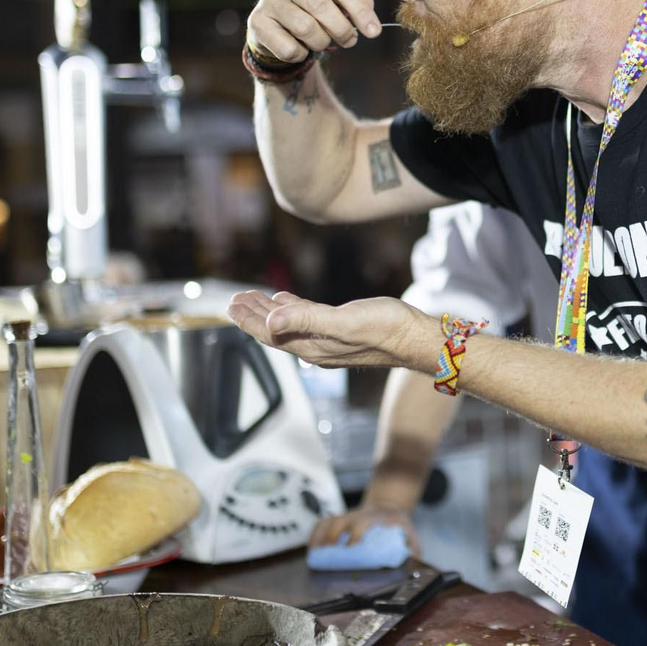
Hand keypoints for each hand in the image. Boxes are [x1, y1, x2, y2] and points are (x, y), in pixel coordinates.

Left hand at [227, 290, 435, 370]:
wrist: (415, 338)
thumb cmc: (385, 330)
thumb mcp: (343, 321)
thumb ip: (306, 319)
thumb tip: (271, 319)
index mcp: (312, 346)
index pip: (270, 333)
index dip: (248, 320)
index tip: (231, 304)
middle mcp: (315, 347)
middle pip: (275, 331)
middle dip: (253, 316)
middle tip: (235, 299)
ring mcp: (328, 341)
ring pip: (289, 325)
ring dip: (269, 312)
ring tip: (253, 298)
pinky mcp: (340, 332)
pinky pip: (306, 321)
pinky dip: (292, 310)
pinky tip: (287, 301)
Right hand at [246, 0, 383, 63]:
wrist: (277, 26)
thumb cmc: (313, 8)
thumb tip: (369, 13)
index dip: (361, 11)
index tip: (374, 31)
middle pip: (321, 6)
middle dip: (342, 29)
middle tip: (350, 41)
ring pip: (306, 28)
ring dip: (321, 42)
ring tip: (322, 41)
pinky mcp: (256, 22)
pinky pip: (289, 48)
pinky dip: (301, 54)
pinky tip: (300, 48)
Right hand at [309, 505, 421, 557]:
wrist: (388, 505)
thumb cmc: (397, 524)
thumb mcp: (409, 532)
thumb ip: (412, 546)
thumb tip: (412, 561)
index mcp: (373, 519)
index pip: (361, 522)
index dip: (355, 533)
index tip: (350, 547)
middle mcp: (355, 516)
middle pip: (338, 521)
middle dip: (330, 537)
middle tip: (324, 555)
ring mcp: (345, 517)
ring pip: (326, 521)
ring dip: (317, 537)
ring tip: (313, 555)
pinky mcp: (337, 519)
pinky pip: (321, 524)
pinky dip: (314, 536)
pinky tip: (311, 550)